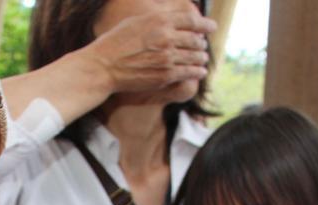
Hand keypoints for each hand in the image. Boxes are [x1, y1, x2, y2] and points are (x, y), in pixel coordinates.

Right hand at [89, 6, 215, 93]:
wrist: (105, 66)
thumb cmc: (117, 42)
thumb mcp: (137, 20)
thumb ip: (158, 18)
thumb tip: (176, 17)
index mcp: (160, 20)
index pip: (192, 19)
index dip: (205, 23)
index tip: (212, 27)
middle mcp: (166, 37)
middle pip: (196, 38)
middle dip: (201, 42)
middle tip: (203, 45)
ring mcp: (167, 57)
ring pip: (195, 56)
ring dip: (201, 57)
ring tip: (202, 58)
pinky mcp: (166, 74)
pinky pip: (189, 72)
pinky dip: (197, 71)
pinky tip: (200, 71)